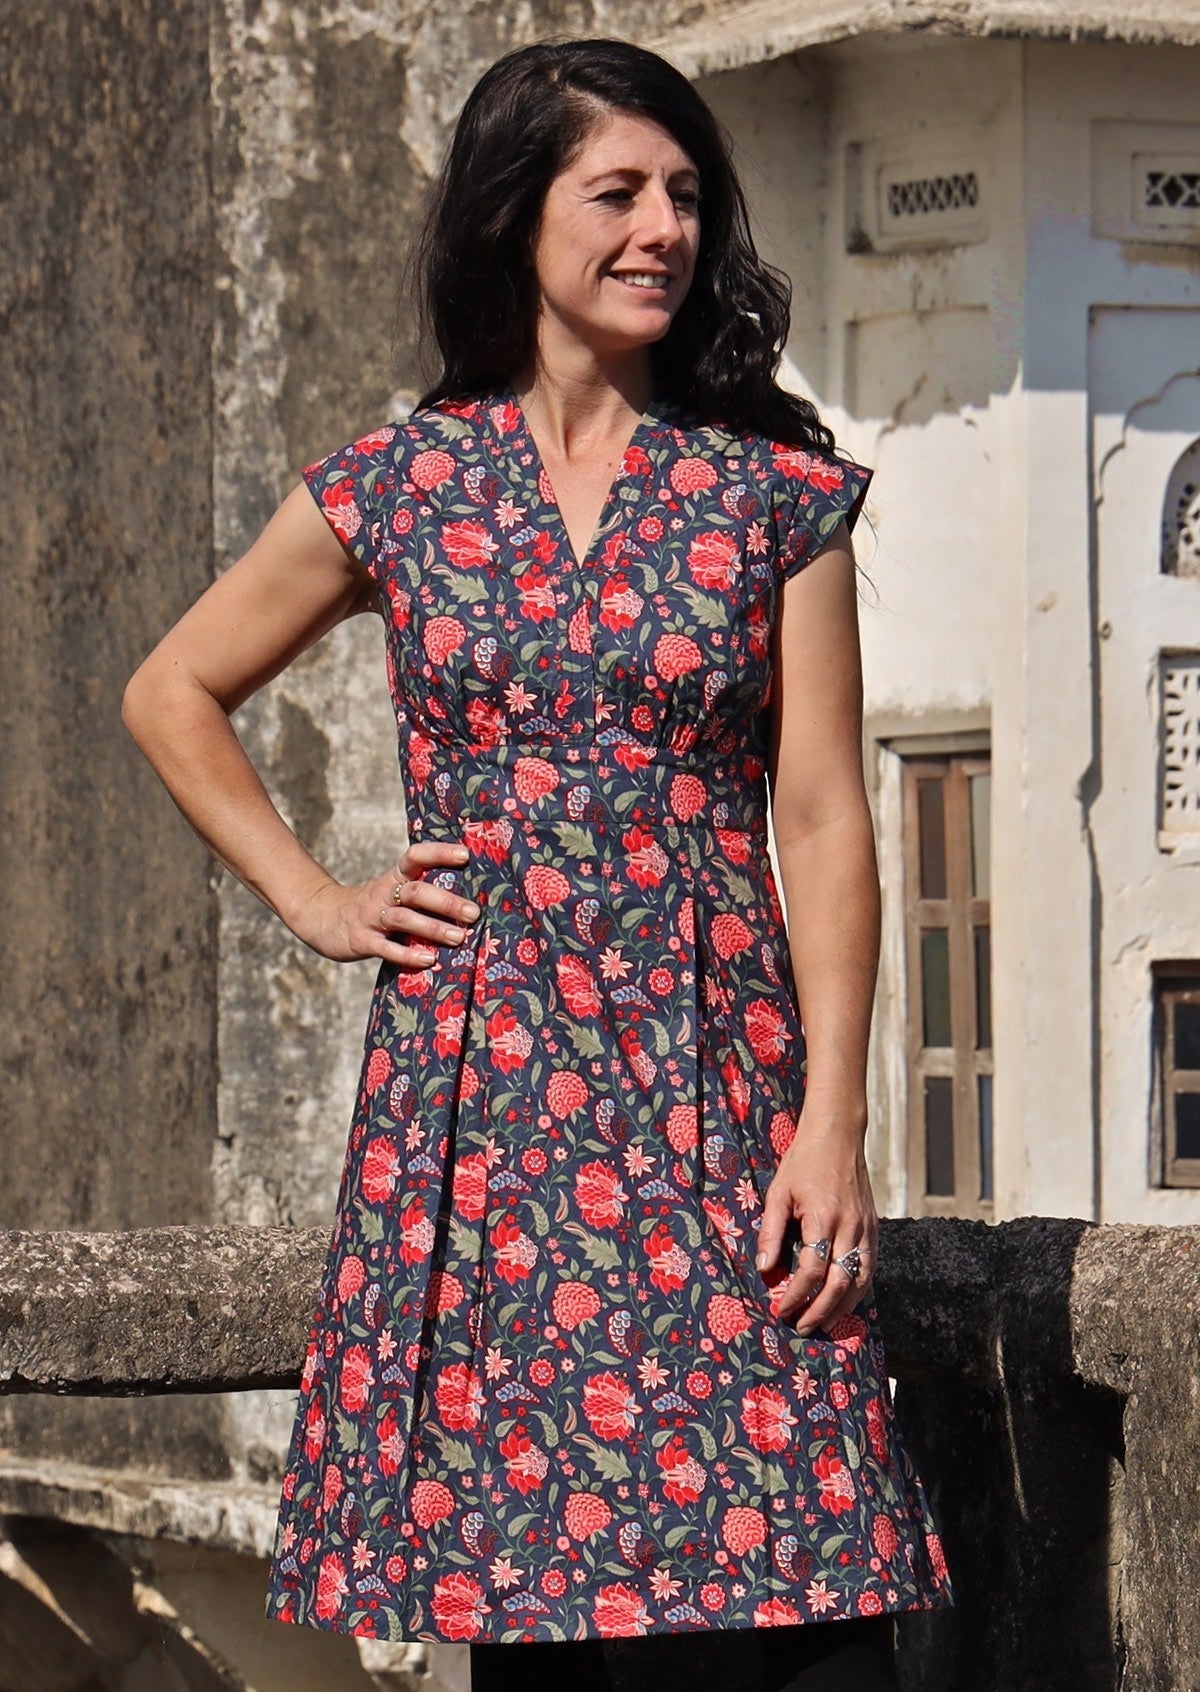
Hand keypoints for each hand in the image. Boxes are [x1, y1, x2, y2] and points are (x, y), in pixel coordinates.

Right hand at [288, 840, 480, 966]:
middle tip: (473, 912)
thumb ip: (421, 891)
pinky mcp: (361, 941)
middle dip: (445, 902)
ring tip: (458, 937)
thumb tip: (468, 897)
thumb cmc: (372, 906)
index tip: (465, 856)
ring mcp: (371, 918)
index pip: (415, 857)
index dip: (439, 853)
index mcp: (393, 877)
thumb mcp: (391, 890)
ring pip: (403, 919)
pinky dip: (407, 955)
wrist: (321, 917)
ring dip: (432, 928)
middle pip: (415, 892)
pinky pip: (386, 949)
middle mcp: (383, 894)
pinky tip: (429, 960)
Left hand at [755, 1120, 877, 1334]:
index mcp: (824, 1217)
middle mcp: (850, 1226)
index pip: (812, 1270)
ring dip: (842, 1307)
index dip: (796, 1296)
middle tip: (802, 1328)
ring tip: (823, 1324)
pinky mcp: (875, 1227)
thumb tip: (764, 1269)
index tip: (780, 1310)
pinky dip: (859, 1289)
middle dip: (820, 1311)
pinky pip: (870, 1267)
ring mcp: (867, 1228)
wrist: (838, 1136)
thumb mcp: (779, 1193)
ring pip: (861, 1280)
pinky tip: (844, 1301)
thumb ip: (771, 1233)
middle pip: (840, 1282)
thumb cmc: (803, 1162)